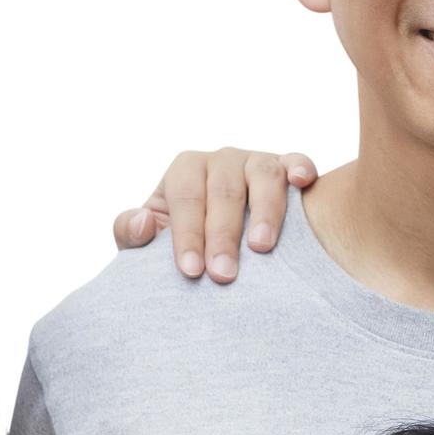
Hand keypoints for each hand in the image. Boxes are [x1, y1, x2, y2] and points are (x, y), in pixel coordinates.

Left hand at [111, 147, 317, 282]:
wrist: (219, 246)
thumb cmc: (184, 245)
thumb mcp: (148, 245)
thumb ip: (130, 234)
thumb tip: (143, 222)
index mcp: (185, 170)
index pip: (185, 197)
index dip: (187, 234)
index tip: (191, 270)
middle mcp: (222, 160)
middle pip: (223, 190)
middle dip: (222, 234)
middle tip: (224, 274)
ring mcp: (257, 162)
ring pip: (263, 175)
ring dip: (264, 211)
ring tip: (261, 247)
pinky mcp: (288, 170)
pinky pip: (297, 161)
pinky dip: (301, 168)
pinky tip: (303, 183)